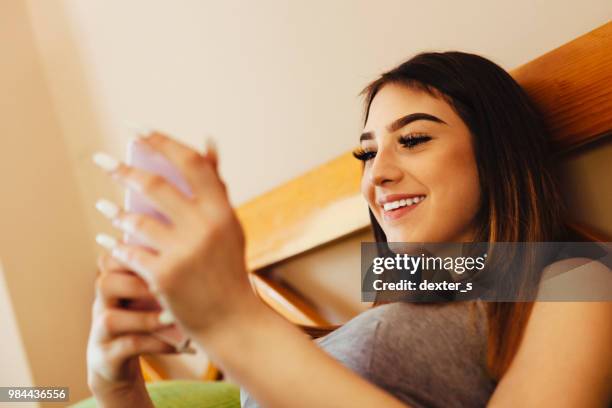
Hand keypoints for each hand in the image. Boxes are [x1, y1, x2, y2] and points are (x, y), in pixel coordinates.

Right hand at [87, 254, 175, 405]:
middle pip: (105, 284)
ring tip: (173, 317)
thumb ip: (159, 275)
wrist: (117, 359)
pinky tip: (181, 344)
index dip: (135, 255)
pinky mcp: (106, 356)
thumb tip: (194, 248)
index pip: (113, 259)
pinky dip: (158, 344)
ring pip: (111, 319)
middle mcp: (101, 303)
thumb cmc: (142, 317)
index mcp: (112, 282)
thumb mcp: (148, 296)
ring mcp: (100, 331)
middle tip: (168, 287)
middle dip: (138, 285)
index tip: (168, 256)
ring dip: (147, 318)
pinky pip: (129, 346)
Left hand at [92, 131, 258, 340]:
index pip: (192, 163)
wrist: (231, 318)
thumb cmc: (228, 267)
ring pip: (136, 219)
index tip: (137, 128)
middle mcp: (205, 227)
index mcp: (223, 211)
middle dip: (123, 169)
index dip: (163, 142)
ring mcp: (183, 252)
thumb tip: (208, 142)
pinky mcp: (163, 276)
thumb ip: (216, 187)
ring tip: (103, 205)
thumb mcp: (229, 226)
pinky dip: (115, 241)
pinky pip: (130, 250)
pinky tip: (106, 235)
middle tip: (103, 160)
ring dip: (115, 210)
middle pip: (156, 185)